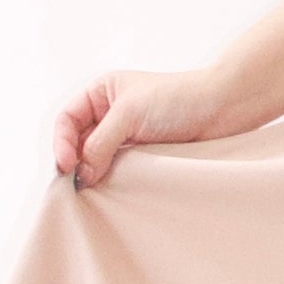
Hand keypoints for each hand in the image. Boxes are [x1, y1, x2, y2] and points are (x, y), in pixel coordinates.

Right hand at [54, 68, 227, 187]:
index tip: (67, 166)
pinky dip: (109, 180)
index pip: (67, 120)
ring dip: (91, 174)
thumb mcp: (130, 114)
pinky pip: (116, 171)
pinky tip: (109, 191)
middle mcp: (110, 114)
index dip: (61, 143)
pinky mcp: (142, 156)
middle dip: (73, 162)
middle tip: (74, 185)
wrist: (222, 109)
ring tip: (90, 191)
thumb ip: (101, 143)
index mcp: (101, 93)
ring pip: (96, 159)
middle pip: (77, 143)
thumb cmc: (178, 99)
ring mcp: (126, 136)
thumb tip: (81, 175)